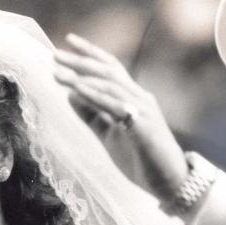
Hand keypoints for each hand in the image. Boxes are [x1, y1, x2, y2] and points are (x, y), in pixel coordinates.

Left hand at [54, 33, 188, 202]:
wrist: (170, 183)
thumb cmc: (141, 159)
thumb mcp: (109, 135)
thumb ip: (92, 116)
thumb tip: (70, 95)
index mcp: (133, 99)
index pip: (111, 68)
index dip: (91, 53)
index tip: (68, 41)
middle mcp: (140, 98)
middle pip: (109, 71)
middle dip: (81, 61)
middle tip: (55, 55)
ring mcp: (144, 110)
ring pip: (111, 85)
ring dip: (82, 77)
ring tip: (59, 73)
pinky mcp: (143, 126)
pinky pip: (117, 106)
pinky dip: (95, 96)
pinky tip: (77, 91)